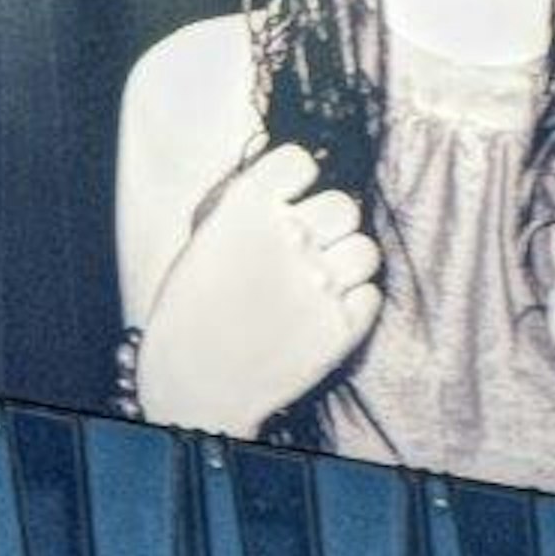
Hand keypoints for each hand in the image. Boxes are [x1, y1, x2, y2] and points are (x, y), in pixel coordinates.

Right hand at [134, 144, 383, 436]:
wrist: (188, 394)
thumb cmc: (184, 322)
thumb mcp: (197, 251)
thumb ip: (243, 217)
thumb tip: (286, 195)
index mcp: (243, 212)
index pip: (298, 161)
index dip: (294, 180)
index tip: (285, 201)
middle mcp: (288, 238)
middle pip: (342, 206)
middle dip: (325, 227)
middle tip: (299, 256)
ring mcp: (320, 283)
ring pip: (365, 250)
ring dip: (343, 265)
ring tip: (312, 290)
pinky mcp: (342, 325)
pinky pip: (370, 296)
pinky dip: (351, 306)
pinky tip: (318, 319)